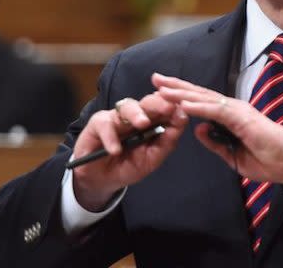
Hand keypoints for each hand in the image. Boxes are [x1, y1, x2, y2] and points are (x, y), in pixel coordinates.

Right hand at [72, 80, 188, 210]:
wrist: (103, 180)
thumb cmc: (130, 166)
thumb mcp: (152, 158)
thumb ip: (167, 141)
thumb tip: (182, 120)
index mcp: (153, 121)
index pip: (165, 107)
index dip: (174, 106)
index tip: (185, 108)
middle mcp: (136, 115)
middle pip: (148, 102)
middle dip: (159, 103)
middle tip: (169, 108)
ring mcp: (117, 117)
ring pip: (127, 107)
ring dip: (136, 114)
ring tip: (143, 124)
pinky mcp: (97, 124)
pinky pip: (105, 125)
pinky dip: (110, 137)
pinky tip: (115, 150)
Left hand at [154, 73, 282, 184]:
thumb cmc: (267, 158)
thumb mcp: (232, 154)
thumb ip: (215, 142)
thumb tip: (198, 130)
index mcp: (229, 116)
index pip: (201, 102)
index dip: (181, 95)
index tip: (161, 91)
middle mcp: (232, 108)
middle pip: (199, 94)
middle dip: (176, 86)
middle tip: (155, 77)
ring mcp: (237, 111)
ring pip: (204, 99)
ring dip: (182, 93)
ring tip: (162, 88)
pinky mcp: (243, 118)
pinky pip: (216, 111)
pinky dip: (199, 107)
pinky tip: (183, 104)